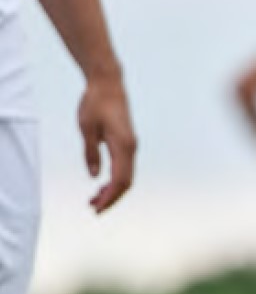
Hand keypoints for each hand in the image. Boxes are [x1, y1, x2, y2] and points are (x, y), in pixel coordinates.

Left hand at [78, 75, 135, 212]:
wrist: (108, 85)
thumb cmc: (95, 103)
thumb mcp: (86, 129)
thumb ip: (91, 153)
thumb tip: (94, 176)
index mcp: (123, 146)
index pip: (119, 180)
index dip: (109, 197)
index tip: (96, 208)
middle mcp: (131, 149)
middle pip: (126, 183)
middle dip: (111, 198)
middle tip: (93, 208)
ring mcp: (131, 147)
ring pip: (126, 176)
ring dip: (113, 190)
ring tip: (94, 198)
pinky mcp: (127, 143)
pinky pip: (124, 168)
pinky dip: (115, 179)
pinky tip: (102, 183)